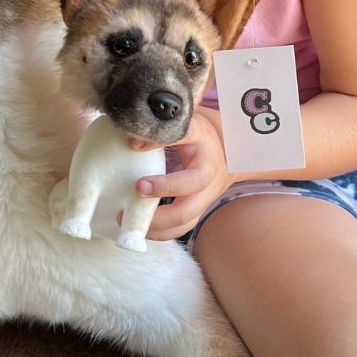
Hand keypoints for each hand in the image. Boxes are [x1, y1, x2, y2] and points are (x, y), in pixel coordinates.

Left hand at [128, 107, 231, 240]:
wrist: (229, 154)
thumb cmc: (197, 136)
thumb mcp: (183, 124)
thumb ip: (160, 129)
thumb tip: (132, 141)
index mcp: (203, 140)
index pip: (185, 135)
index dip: (159, 140)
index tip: (133, 145)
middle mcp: (209, 169)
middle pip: (194, 183)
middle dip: (165, 189)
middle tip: (137, 188)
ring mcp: (207, 194)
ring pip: (188, 214)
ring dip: (158, 221)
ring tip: (128, 218)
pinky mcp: (200, 210)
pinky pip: (182, 227)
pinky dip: (161, 232)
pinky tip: (140, 228)